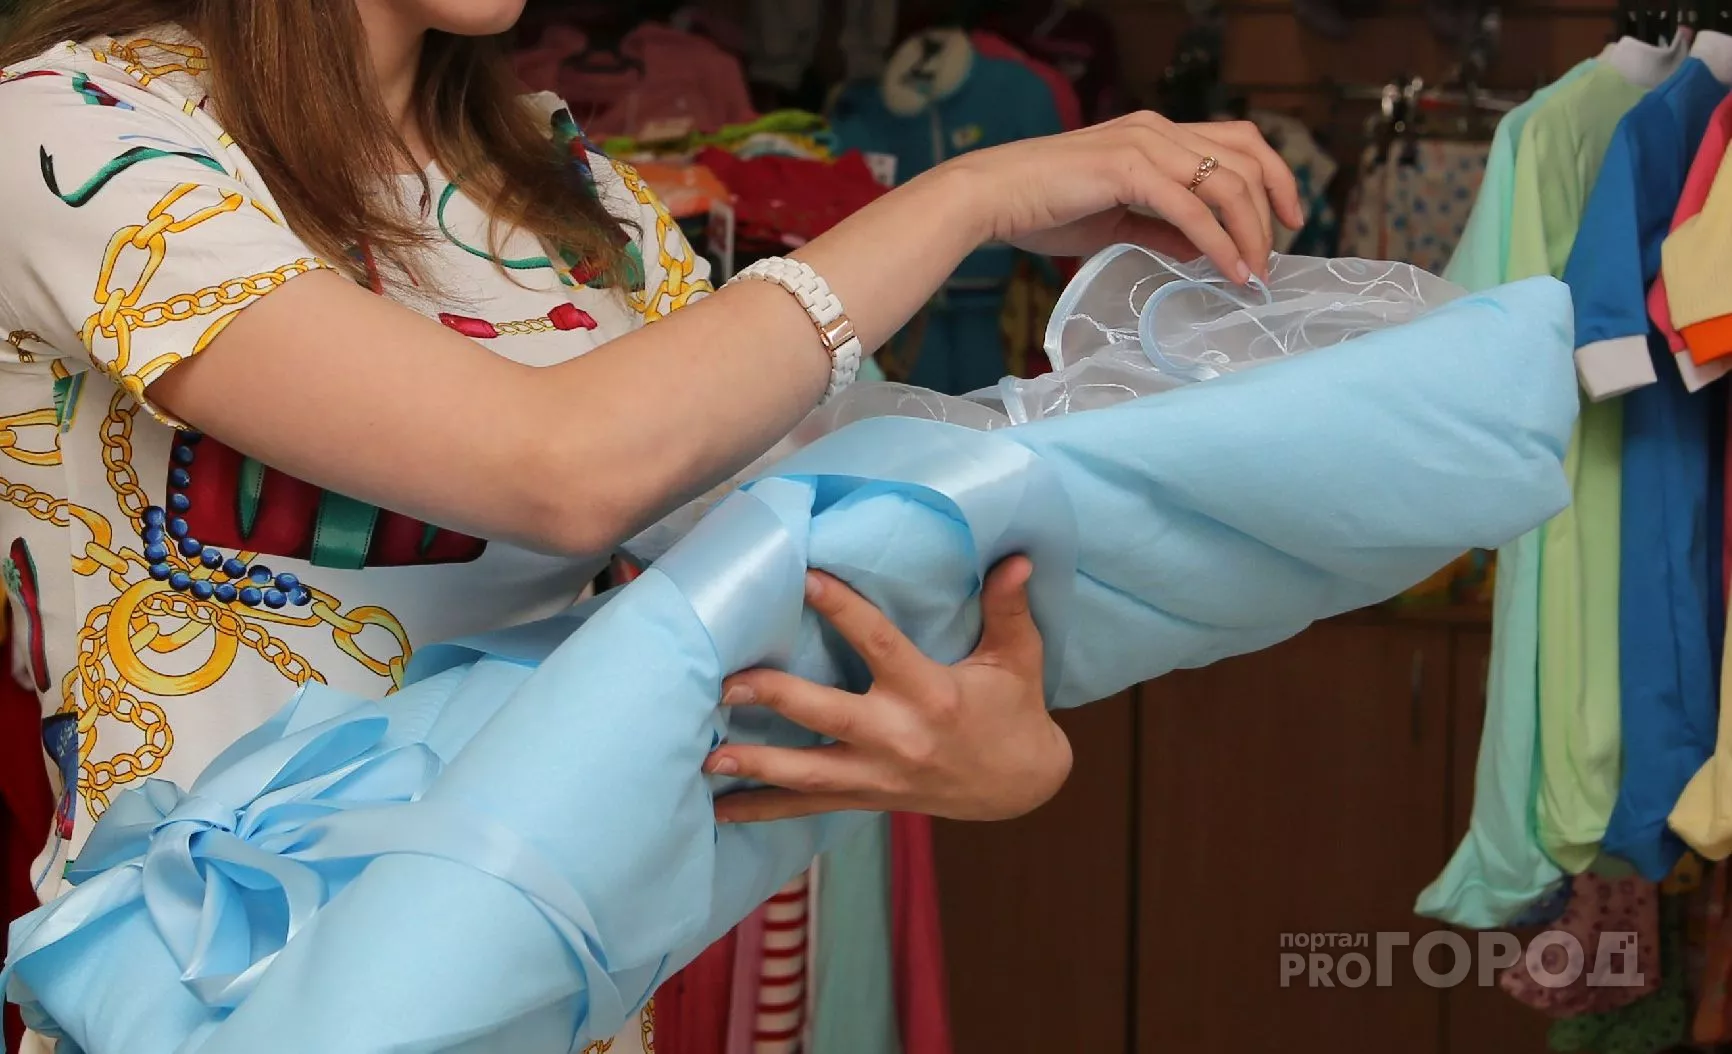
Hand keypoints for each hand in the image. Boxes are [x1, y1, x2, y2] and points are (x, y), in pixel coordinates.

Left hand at [704, 557, 1070, 823]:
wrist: (1021, 786)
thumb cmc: (1015, 712)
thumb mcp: (1018, 659)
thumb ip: (1009, 609)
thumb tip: (1017, 558)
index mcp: (932, 694)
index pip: (881, 645)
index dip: (845, 612)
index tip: (807, 580)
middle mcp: (899, 738)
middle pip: (828, 717)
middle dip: (776, 700)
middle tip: (727, 684)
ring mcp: (880, 776)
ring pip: (810, 775)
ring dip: (758, 766)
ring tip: (709, 758)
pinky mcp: (868, 799)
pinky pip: (810, 808)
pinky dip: (765, 811)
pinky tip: (720, 810)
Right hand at [940, 112, 1304, 283]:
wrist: (990, 196)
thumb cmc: (1041, 208)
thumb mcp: (1114, 220)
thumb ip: (1161, 229)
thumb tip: (1201, 248)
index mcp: (1156, 133)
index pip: (1238, 140)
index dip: (1274, 176)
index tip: (1288, 220)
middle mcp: (1158, 129)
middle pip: (1247, 155)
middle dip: (1274, 206)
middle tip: (1275, 256)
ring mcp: (1145, 144)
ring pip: (1227, 182)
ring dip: (1250, 232)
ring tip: (1252, 272)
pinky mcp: (1128, 169)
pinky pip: (1192, 208)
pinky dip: (1218, 242)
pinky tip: (1228, 270)